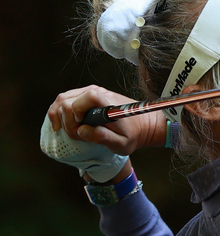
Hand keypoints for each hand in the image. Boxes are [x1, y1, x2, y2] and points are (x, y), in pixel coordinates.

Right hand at [47, 85, 166, 154]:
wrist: (144, 124)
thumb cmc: (133, 135)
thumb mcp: (122, 143)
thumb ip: (103, 137)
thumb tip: (82, 131)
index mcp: (106, 103)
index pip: (81, 100)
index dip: (74, 115)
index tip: (80, 130)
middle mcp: (97, 92)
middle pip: (66, 100)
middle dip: (66, 120)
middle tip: (76, 135)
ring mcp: (91, 92)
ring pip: (63, 97)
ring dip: (59, 115)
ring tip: (65, 130)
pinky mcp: (88, 95)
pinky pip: (66, 98)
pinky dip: (60, 111)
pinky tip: (61, 124)